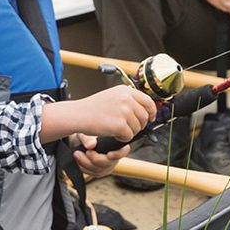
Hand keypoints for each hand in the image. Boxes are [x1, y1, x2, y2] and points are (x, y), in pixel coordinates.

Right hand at [40, 85, 156, 142]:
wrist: (78, 114)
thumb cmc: (92, 108)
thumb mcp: (113, 96)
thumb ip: (128, 100)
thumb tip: (146, 110)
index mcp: (126, 90)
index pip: (148, 101)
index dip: (152, 112)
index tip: (151, 118)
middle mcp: (126, 99)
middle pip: (144, 117)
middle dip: (138, 125)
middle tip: (127, 127)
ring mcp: (124, 111)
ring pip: (138, 128)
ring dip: (129, 132)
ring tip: (115, 128)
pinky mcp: (120, 125)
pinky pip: (129, 136)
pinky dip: (122, 138)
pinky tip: (112, 133)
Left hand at [67, 133, 131, 177]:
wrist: (77, 141)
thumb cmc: (85, 134)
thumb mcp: (85, 132)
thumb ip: (88, 138)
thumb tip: (91, 145)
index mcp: (116, 145)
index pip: (123, 151)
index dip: (118, 154)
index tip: (109, 154)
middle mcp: (113, 158)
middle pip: (108, 163)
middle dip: (96, 159)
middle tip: (87, 152)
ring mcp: (106, 166)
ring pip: (99, 170)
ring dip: (86, 163)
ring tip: (77, 154)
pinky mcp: (98, 171)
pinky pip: (92, 173)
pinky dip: (84, 167)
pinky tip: (78, 160)